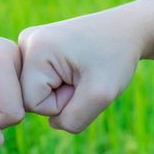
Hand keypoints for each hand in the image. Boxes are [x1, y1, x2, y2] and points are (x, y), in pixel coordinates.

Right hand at [18, 0, 149, 132]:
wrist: (127, 30)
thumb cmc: (116, 57)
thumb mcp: (100, 95)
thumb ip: (72, 120)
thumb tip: (53, 123)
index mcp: (35, 48)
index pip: (32, 103)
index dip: (61, 103)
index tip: (82, 80)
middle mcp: (25, 42)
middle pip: (29, 99)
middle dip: (60, 98)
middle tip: (83, 75)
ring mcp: (29, 44)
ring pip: (35, 93)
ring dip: (61, 92)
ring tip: (80, 71)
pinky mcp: (36, 49)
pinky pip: (41, 84)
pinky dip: (60, 85)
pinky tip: (75, 68)